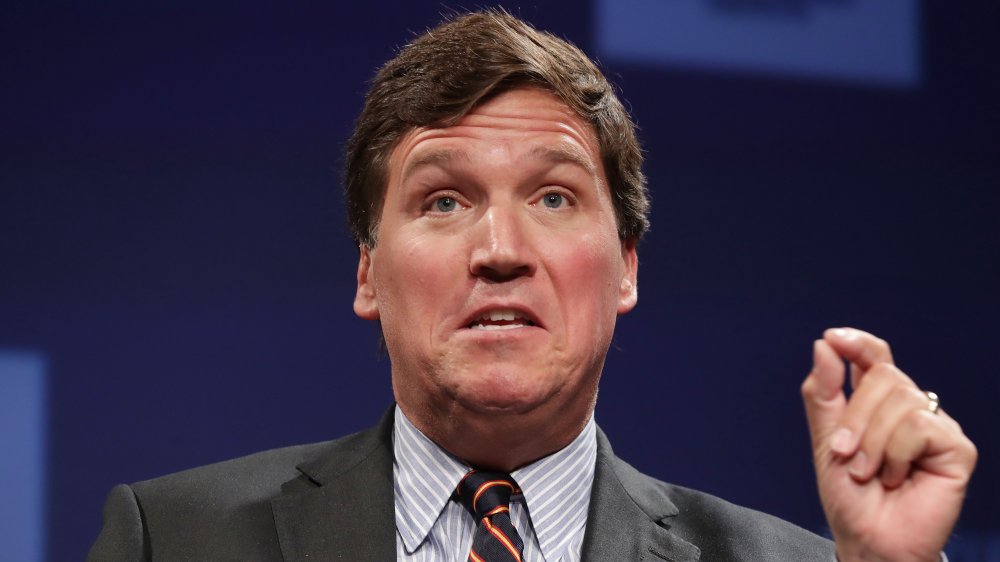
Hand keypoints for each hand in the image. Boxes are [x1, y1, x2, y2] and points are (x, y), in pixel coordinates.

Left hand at [801, 328, 976, 561]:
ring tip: (867, 473)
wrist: (868, 539)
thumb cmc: (850, 497)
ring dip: (871, 441)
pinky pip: (919, 425)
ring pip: (900, 399)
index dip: (858, 343)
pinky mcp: (956, 447)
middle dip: (854, 416)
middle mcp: (910, 408)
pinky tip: (896, 477)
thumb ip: (824, 393)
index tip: (834, 338)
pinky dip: (895, 453)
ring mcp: (935, 426)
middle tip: (844, 453)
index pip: (875, 357)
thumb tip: (824, 346)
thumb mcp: (825, 439)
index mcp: (878, 403)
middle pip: (882, 375)